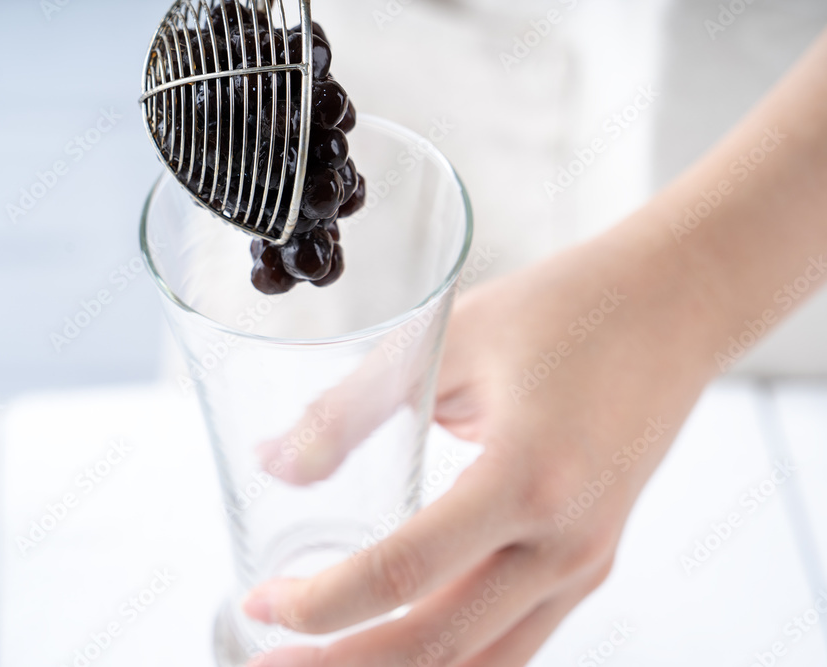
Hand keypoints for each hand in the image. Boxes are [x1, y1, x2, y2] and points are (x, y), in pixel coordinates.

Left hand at [241, 228, 716, 666]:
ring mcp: (586, 561)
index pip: (404, 573)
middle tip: (270, 663)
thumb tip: (275, 464)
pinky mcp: (592, 561)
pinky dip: (453, 658)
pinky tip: (403, 643)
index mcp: (526, 476)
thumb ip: (353, 408)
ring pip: (484, 661)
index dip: (321, 604)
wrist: (674, 307)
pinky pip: (517, 639)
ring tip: (325, 666)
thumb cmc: (566, 309)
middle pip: (440, 644)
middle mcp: (565, 540)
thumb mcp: (445, 339)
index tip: (263, 606)